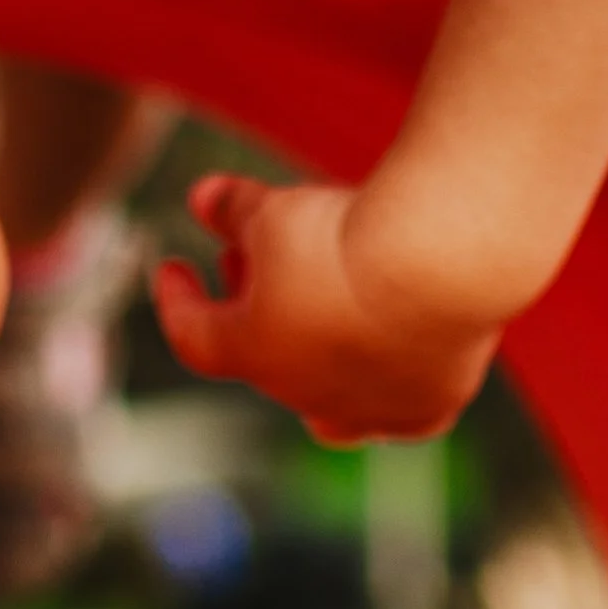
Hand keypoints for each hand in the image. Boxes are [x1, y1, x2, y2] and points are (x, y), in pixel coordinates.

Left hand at [153, 174, 504, 443]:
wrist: (436, 269)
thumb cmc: (342, 240)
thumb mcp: (273, 211)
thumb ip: (234, 208)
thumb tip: (202, 198)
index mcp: (252, 352)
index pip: (192, 335)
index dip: (177, 300)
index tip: (171, 267)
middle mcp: (306, 395)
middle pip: (266, 356)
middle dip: (251, 305)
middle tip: (251, 256)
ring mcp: (370, 409)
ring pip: (333, 402)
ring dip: (315, 355)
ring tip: (318, 317)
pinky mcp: (429, 404)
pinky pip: (402, 410)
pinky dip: (389, 388)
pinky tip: (393, 366)